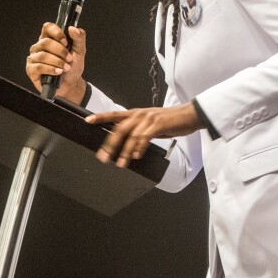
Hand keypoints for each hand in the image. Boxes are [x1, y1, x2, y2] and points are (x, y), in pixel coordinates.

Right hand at [25, 23, 86, 102]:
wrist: (71, 83)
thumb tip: (73, 28)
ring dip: (58, 62)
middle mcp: (39, 47)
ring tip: (66, 67)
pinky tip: (58, 72)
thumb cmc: (73, 66)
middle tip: (69, 59)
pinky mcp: (31, 70)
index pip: (47, 27)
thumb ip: (79, 38)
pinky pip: (39, 67)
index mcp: (49, 39)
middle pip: (46, 42)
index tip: (66, 42)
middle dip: (61, 51)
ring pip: (43, 55)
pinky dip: (51, 69)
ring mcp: (34, 58)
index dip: (56, 33)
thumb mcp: (80, 51)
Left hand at [87, 102, 202, 167]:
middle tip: (103, 158)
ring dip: (125, 151)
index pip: (115, 114)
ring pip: (131, 136)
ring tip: (121, 163)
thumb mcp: (151, 123)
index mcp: (136, 113)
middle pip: (119, 129)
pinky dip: (138, 147)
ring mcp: (149, 118)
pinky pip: (144, 137)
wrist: (189, 115)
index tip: (87, 120)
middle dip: (110, 145)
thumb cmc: (170, 121)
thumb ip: (139, 129)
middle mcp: (140, 114)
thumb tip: (128, 143)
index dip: (100, 117)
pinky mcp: (158, 124)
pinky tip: (136, 156)